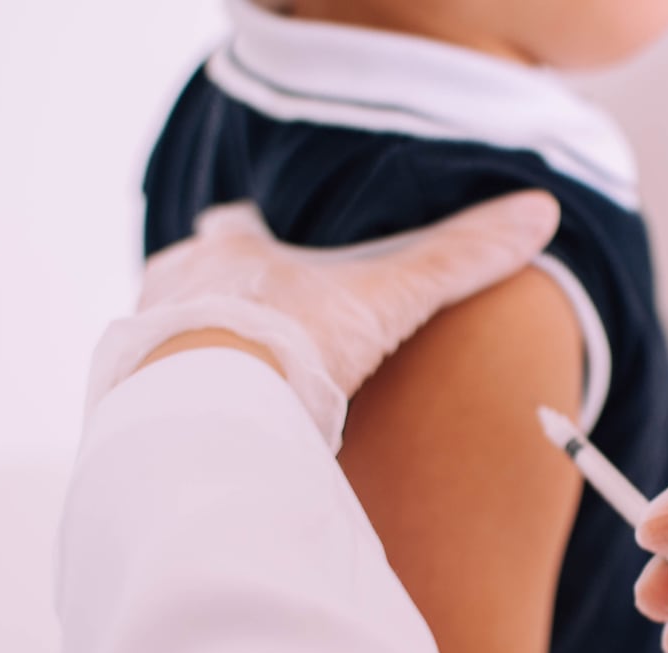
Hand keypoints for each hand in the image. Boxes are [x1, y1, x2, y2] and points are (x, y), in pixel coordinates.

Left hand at [88, 191, 559, 446]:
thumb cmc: (294, 347)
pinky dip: (173, 401)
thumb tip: (541, 211)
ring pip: (164, 332)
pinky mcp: (126, 403)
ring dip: (192, 348)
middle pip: (194, 277)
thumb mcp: (385, 300)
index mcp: (231, 254)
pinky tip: (203, 427)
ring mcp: (141, 344)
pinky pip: (148, 392)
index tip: (274, 249)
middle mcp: (175, 287)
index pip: (238, 227)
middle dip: (221, 296)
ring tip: (227, 381)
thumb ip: (455, 261)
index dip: (256, 236)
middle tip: (255, 326)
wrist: (211, 420)